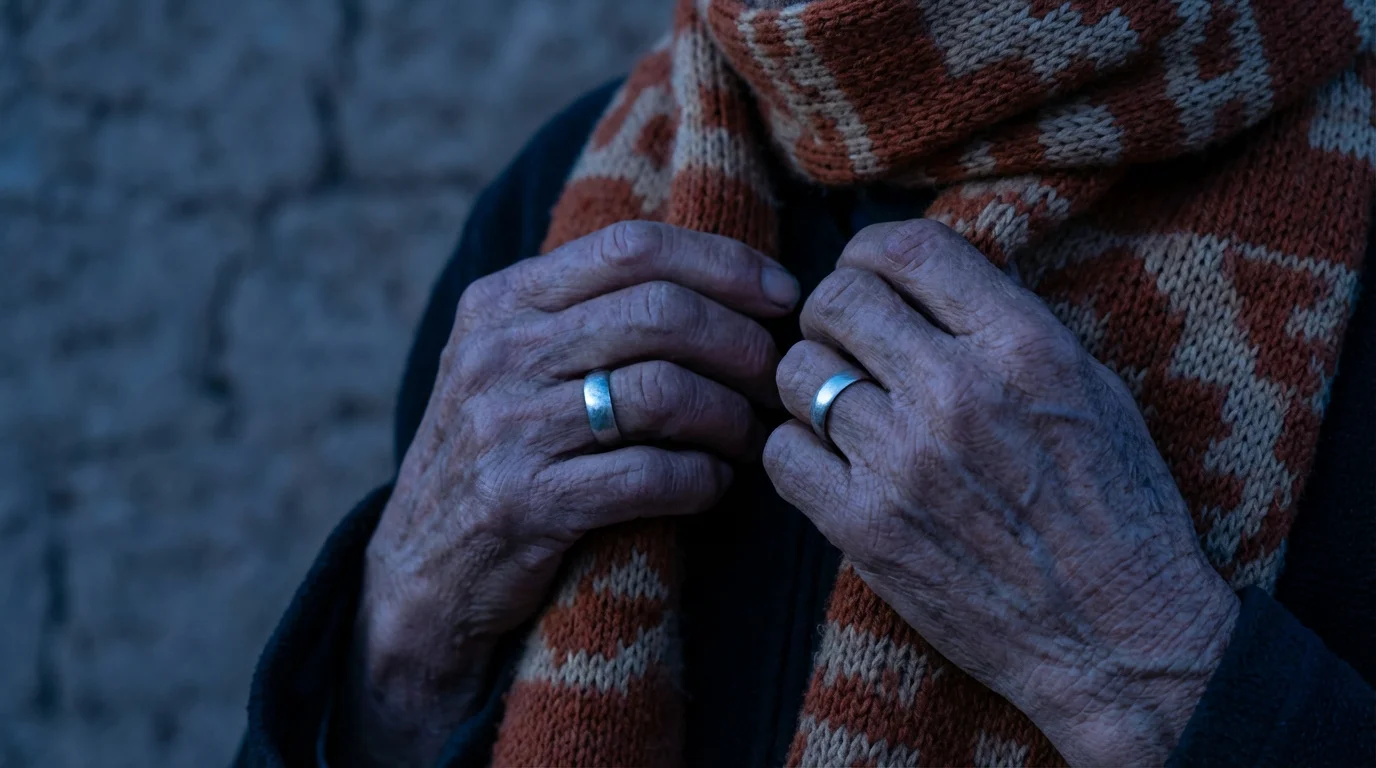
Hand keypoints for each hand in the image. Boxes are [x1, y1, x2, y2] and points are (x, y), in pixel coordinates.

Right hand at [340, 221, 798, 766]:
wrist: (421, 572)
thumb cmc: (495, 455)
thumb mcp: (509, 362)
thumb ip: (583, 312)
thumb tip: (718, 280)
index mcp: (502, 301)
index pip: (632, 246)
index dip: (723, 263)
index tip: (782, 295)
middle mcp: (500, 353)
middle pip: (660, 312)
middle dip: (743, 342)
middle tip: (777, 376)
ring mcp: (508, 427)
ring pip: (664, 391)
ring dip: (731, 416)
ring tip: (749, 437)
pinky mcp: (526, 502)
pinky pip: (650, 475)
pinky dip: (702, 479)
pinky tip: (713, 485)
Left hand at [765, 220, 1238, 765]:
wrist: (1118, 639)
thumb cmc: (1118, 511)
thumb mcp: (1092, 389)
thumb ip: (1009, 324)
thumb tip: (932, 280)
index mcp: (1022, 345)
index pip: (908, 249)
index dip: (870, 251)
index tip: (868, 272)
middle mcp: (956, 391)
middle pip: (837, 300)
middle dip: (832, 311)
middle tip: (846, 340)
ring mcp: (904, 462)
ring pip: (799, 373)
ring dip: (812, 380)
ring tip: (841, 404)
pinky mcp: (866, 529)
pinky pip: (782, 453)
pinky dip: (797, 449)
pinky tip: (831, 462)